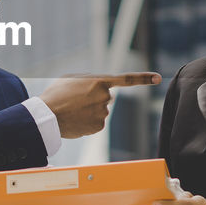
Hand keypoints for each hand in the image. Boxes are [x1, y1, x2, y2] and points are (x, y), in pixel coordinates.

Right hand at [38, 72, 160, 138]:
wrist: (46, 116)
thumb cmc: (56, 94)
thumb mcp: (72, 78)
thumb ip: (90, 80)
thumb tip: (102, 89)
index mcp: (99, 81)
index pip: (126, 80)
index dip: (143, 79)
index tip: (159, 78)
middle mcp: (105, 97)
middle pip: (106, 97)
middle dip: (95, 98)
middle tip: (76, 100)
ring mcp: (102, 113)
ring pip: (101, 111)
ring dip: (90, 110)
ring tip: (73, 110)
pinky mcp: (98, 127)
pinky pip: (97, 123)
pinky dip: (88, 122)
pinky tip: (76, 120)